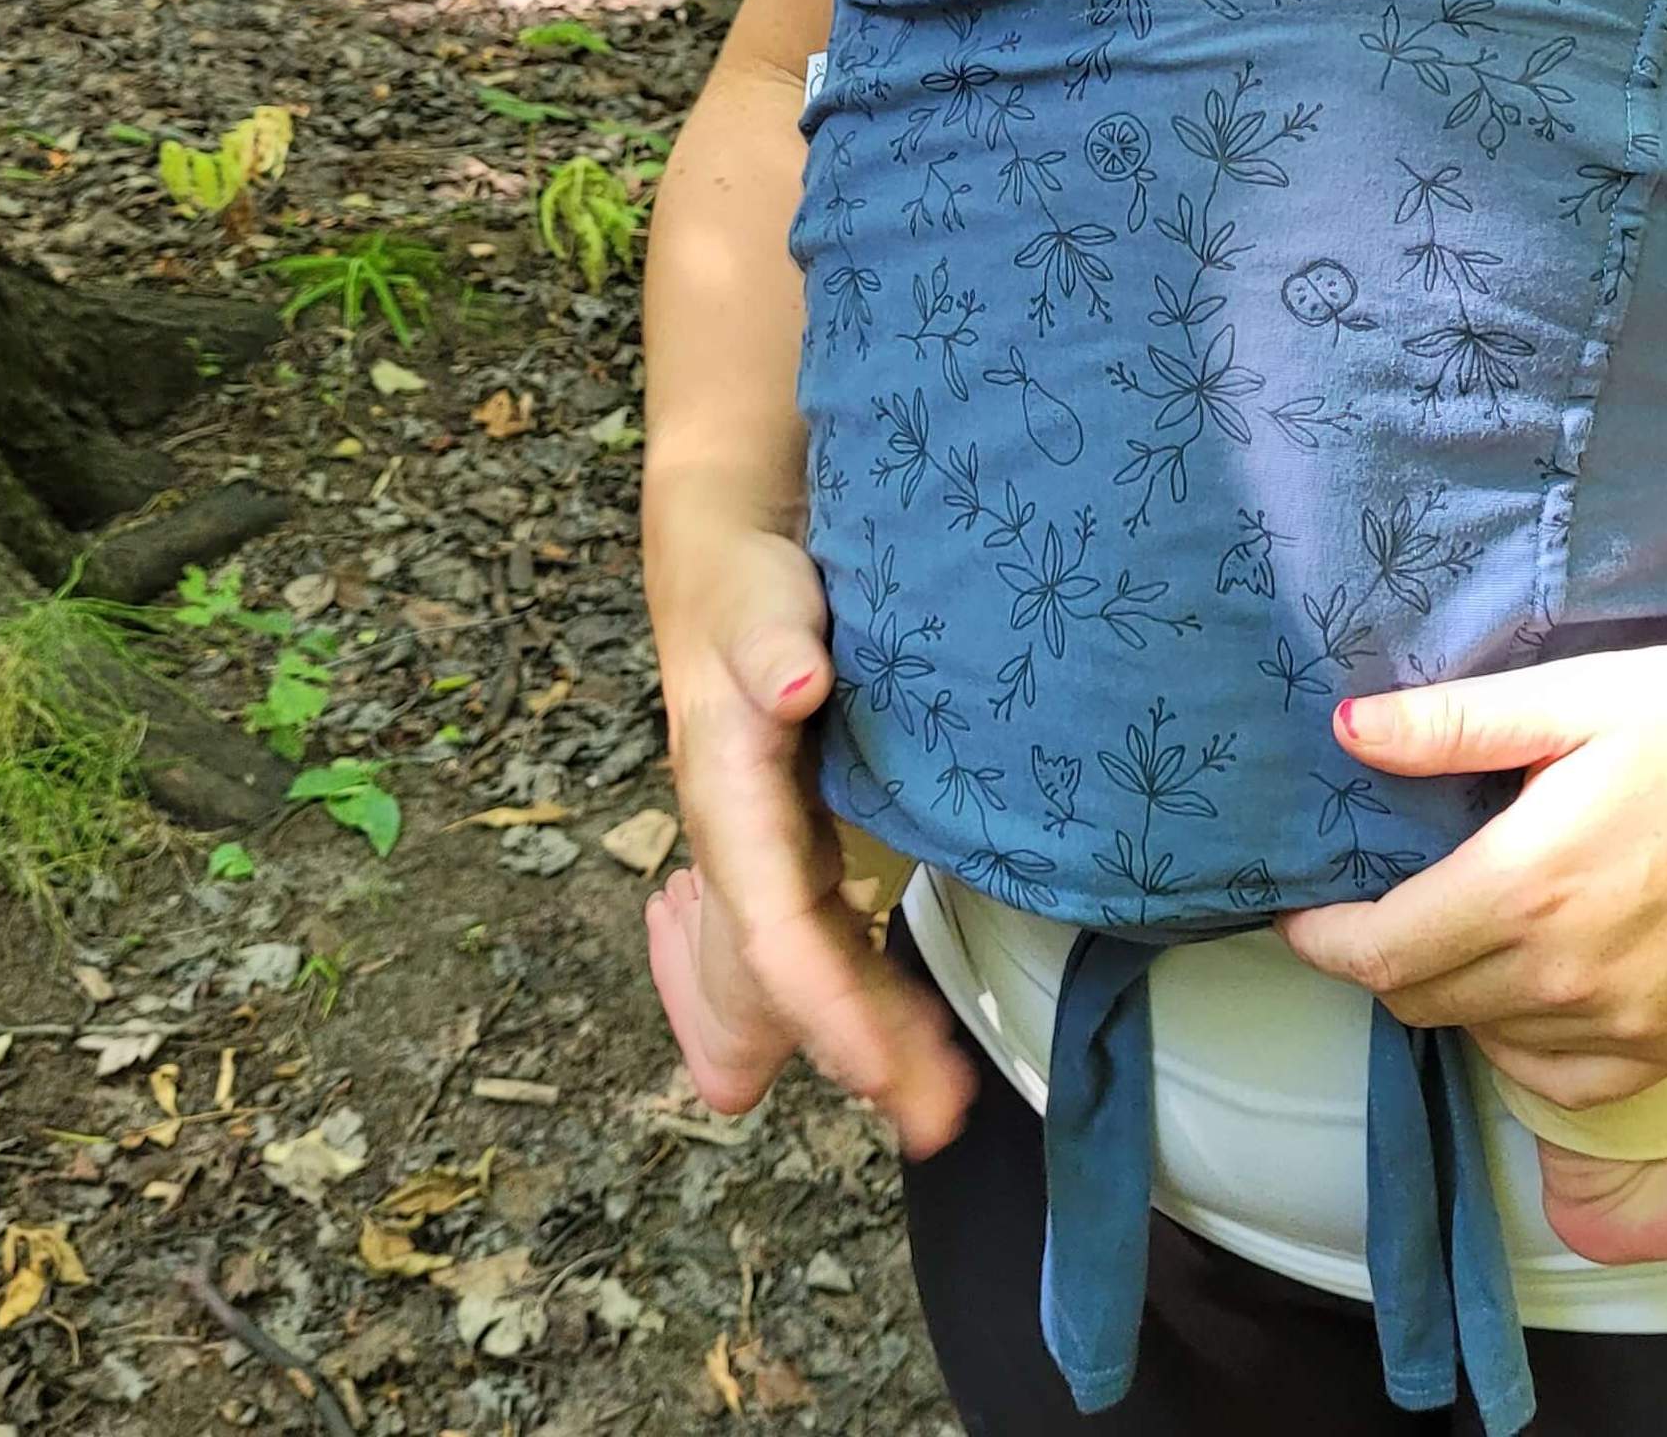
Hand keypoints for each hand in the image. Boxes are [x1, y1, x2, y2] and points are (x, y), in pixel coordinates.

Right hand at [648, 515, 974, 1153]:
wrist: (731, 545)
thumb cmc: (745, 582)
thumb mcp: (756, 603)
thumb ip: (768, 650)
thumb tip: (794, 691)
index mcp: (728, 801)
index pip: (774, 928)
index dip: (825, 1004)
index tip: (880, 1072)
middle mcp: (745, 840)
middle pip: (798, 967)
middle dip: (860, 1046)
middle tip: (938, 1119)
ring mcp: (773, 842)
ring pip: (815, 958)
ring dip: (868, 1031)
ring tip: (937, 1099)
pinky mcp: (806, 829)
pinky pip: (828, 927)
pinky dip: (862, 984)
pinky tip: (904, 1036)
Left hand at [1272, 635, 1666, 1117]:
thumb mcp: (1577, 698)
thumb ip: (1454, 724)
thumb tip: (1347, 730)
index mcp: (1525, 888)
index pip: (1381, 953)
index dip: (1326, 939)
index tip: (1308, 911)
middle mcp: (1565, 977)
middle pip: (1423, 1002)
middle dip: (1384, 959)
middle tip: (1389, 901)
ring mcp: (1627, 1025)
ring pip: (1488, 1040)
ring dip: (1456, 995)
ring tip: (1469, 926)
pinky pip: (1562, 1080)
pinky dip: (1526, 1044)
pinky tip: (1538, 985)